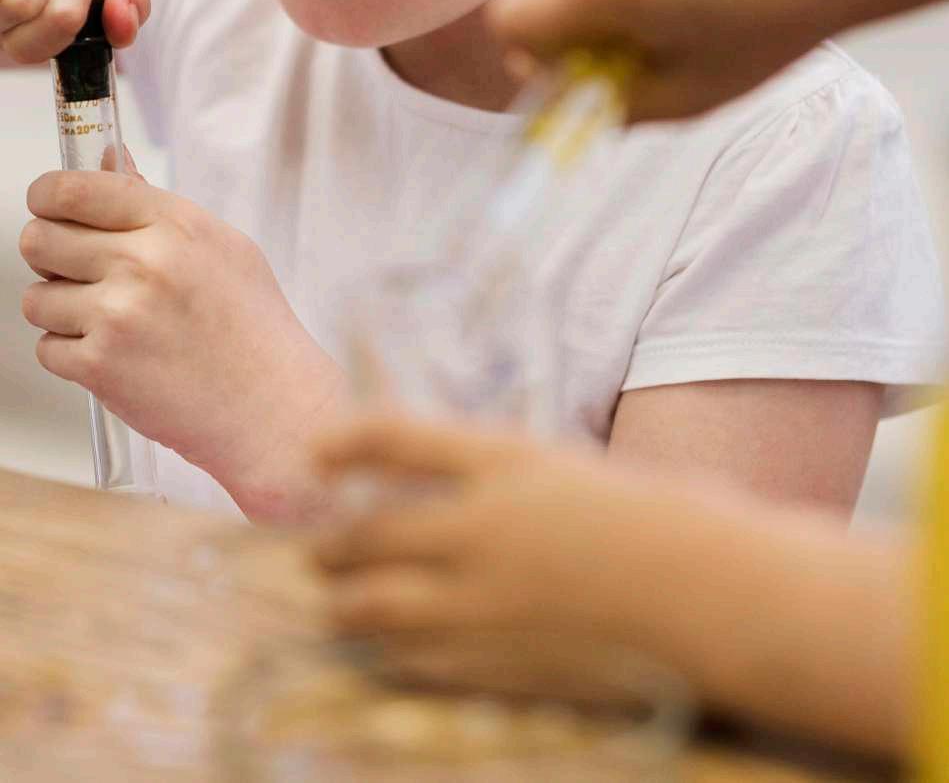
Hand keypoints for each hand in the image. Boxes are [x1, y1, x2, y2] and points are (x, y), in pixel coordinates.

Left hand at [20, 156, 341, 519]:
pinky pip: (47, 347)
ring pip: (36, 297)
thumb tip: (111, 160)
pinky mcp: (100, 366)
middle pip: (40, 238)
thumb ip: (156, 204)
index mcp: (174, 224)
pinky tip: (114, 355)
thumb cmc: (253, 327)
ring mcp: (117, 315)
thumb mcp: (221, 246)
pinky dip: (71, 354)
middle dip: (51, 255)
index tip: (47, 205)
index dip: (48, 195)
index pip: (75, 189)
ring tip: (107, 322)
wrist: (272, 405)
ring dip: (60, 310)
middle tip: (79, 272)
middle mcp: (142, 263)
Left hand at [313, 415, 700, 695]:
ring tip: (337, 599)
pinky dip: (386, 649)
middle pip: (367, 531)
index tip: (317, 451)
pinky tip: (385, 646)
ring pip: (372, 605)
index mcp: (509, 461)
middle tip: (320, 546)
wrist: (722, 598)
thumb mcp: (575, 469)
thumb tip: (443, 490)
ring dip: (343, 600)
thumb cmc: (666, 518)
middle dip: (331, 542)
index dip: (343, 442)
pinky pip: (412, 659)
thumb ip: (504, 478)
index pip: (393, 436)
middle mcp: (483, 527)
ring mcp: (486, 601)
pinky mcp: (498, 664)